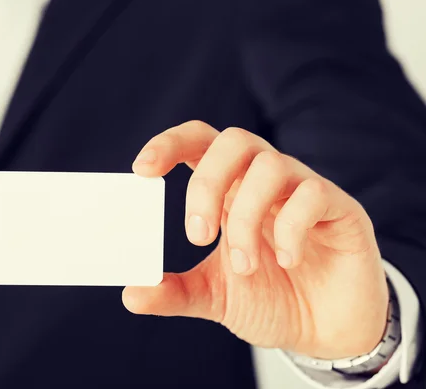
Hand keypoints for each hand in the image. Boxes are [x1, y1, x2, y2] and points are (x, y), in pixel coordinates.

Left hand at [122, 121, 388, 359]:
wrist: (326, 330)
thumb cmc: (270, 299)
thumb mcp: (215, 296)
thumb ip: (175, 292)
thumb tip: (131, 294)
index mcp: (230, 191)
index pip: (199, 142)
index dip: (169, 143)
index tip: (142, 169)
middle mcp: (263, 181)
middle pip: (233, 141)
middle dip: (206, 183)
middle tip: (198, 236)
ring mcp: (303, 190)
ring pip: (270, 165)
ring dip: (246, 218)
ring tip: (245, 266)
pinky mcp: (339, 208)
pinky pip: (313, 193)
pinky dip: (291, 227)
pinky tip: (286, 261)